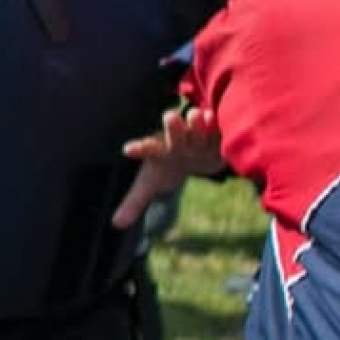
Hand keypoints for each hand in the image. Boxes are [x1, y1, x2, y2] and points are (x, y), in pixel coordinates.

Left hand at [109, 106, 225, 230]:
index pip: (147, 149)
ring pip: (198, 127)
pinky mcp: (219, 136)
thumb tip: (116, 224)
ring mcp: (199, 135)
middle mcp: (178, 140)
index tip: (128, 150)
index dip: (139, 149)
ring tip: (198, 115)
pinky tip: (222, 122)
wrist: (196, 156)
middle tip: (169, 117)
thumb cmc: (168, 168)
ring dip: (198, 123)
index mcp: (159, 151)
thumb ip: (134, 202)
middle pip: (174, 132)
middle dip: (173, 126)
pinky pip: (221, 129)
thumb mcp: (150, 184)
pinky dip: (222, 127)